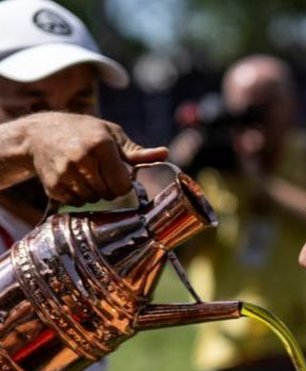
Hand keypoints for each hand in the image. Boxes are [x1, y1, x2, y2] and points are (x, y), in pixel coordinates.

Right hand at [21, 112, 167, 204]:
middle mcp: (82, 159)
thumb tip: (165, 154)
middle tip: (100, 174)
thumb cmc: (83, 132)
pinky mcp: (54, 187)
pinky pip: (77, 204)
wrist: (40, 134)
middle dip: (109, 189)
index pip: (122, 185)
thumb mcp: (111, 134)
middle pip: (109, 195)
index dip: (123, 184)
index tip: (117, 175)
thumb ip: (136, 151)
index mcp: (101, 145)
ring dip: (94, 193)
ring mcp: (66, 174)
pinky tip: (73, 180)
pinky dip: (78, 197)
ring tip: (86, 175)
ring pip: (93, 201)